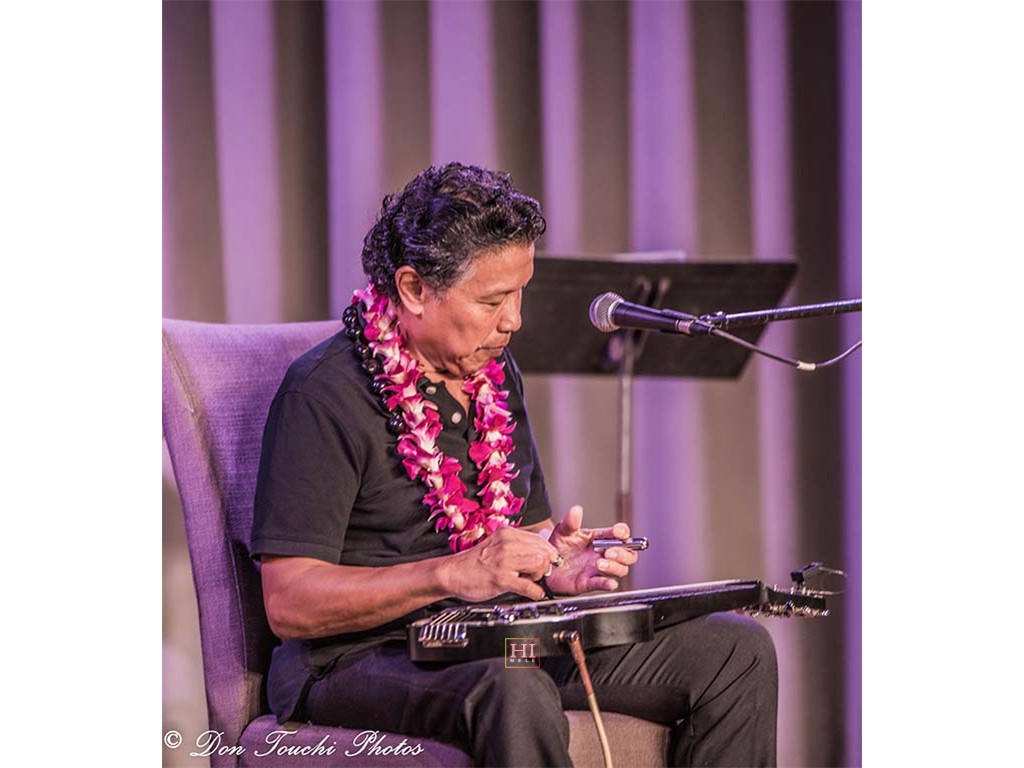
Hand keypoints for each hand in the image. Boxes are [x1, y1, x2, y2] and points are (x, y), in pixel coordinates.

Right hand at [443, 526, 558, 601]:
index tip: (549, 562)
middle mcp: (506, 544)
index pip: (540, 539)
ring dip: (540, 576)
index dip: (548, 553)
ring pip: (539, 564)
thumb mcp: (496, 545)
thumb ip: (516, 546)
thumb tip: (539, 551)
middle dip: (546, 565)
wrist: (452, 573)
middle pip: (543, 551)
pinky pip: (528, 586)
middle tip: (538, 574)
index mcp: (507, 534)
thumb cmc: (475, 562)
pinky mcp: (500, 579)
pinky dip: (536, 592)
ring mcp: (503, 561)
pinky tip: (533, 593)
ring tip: (531, 581)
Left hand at [544, 505, 639, 595]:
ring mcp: (598, 569)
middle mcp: (603, 554)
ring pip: (620, 570)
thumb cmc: (558, 546)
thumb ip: (570, 521)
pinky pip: (603, 584)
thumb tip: (576, 510)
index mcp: (601, 539)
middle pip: (628, 555)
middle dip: (623, 553)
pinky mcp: (590, 582)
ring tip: (599, 564)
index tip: (618, 531)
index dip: (623, 533)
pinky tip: (609, 583)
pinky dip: (608, 584)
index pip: (621, 535)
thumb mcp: (563, 531)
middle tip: (609, 552)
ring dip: (614, 567)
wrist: (545, 564)